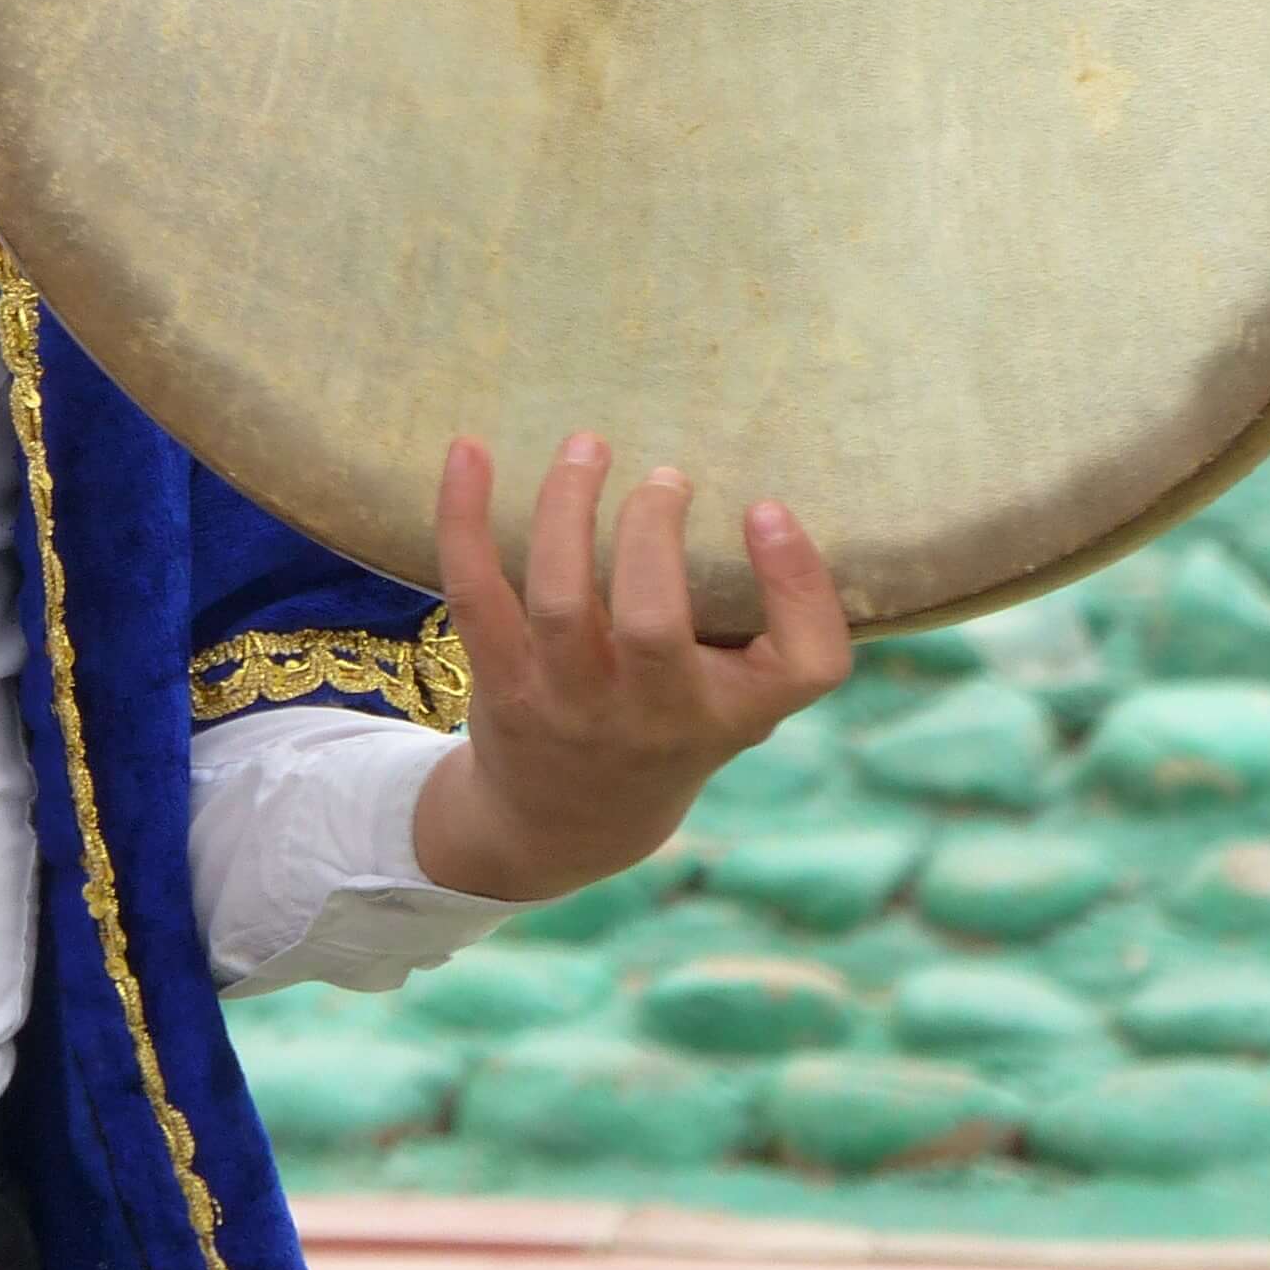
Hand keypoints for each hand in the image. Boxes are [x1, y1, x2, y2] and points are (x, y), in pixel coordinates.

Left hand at [411, 432, 853, 906]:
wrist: (568, 823)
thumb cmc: (672, 728)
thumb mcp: (740, 699)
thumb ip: (768, 623)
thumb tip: (765, 503)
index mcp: (733, 713)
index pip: (804, 666)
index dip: (797, 583)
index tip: (766, 508)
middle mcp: (652, 716)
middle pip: (654, 626)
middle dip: (653, 532)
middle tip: (665, 476)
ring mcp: (569, 702)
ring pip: (560, 600)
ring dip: (567, 508)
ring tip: (587, 446)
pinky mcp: (501, 681)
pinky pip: (475, 593)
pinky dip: (465, 519)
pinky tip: (468, 452)